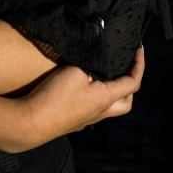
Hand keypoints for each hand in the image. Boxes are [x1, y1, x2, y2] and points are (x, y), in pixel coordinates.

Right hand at [18, 47, 144, 144]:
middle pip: (126, 103)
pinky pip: (93, 110)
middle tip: (125, 68)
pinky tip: (83, 88)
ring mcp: (87, 120)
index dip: (139, 65)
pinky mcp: (73, 122)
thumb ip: (92, 59)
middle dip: (130, 85)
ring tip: (104, 76)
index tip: (138, 49)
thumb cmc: (56, 95)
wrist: (32, 122)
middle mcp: (100, 112)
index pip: (133, 83)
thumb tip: (100, 51)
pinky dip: (95, 97)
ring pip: (109, 108)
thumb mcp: (76, 70)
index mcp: (106, 98)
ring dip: (113, 93)